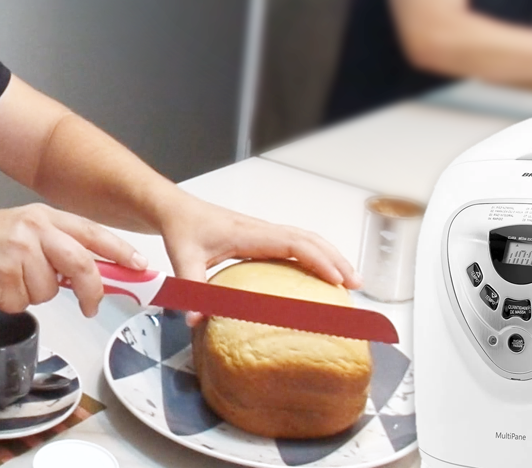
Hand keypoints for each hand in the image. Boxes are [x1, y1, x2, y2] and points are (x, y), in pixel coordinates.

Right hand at [0, 203, 146, 316]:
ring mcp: (20, 251)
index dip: (120, 250)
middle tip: (91, 307)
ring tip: (9, 280)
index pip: (92, 231)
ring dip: (32, 295)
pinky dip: (12, 303)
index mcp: (42, 215)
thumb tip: (89, 272)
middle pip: (82, 264)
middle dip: (92, 290)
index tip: (141, 266)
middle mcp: (34, 229)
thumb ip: (54, 246)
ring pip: (51, 290)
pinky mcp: (5, 276)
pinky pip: (25, 303)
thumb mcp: (22, 232)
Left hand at [157, 195, 361, 324]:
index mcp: (250, 234)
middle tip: (356, 285)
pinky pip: (294, 245)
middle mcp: (262, 231)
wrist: (174, 210)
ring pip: (306, 240)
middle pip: (310, 240)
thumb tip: (196, 320)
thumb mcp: (183, 259)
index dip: (318, 259)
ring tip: (349, 280)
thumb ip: (191, 289)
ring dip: (329, 256)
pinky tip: (318, 276)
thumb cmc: (182, 230)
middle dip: (336, 260)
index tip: (337, 279)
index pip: (294, 243)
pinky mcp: (260, 239)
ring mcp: (263, 233)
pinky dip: (314, 256)